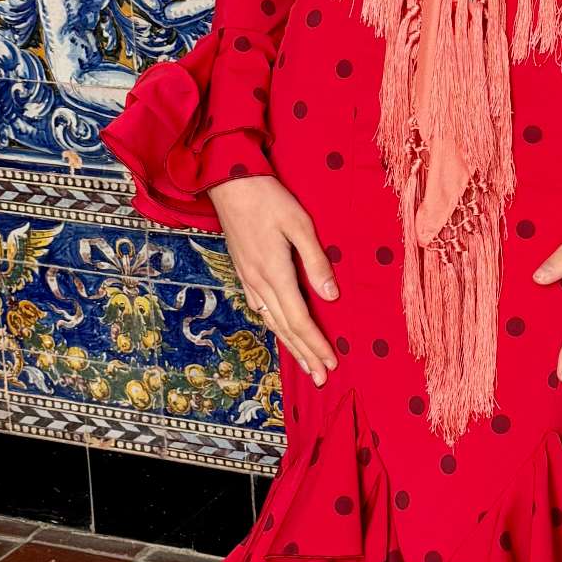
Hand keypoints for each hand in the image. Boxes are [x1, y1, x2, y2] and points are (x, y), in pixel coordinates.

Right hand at [210, 176, 338, 385]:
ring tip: (306, 366)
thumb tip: (331, 297)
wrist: (229, 182)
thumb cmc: (268, 198)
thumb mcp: (299, 224)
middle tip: (322, 379)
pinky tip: (281, 331)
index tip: (332, 362)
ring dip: (290, 346)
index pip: (299, 319)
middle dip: (305, 355)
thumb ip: (315, 261)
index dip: (316, 344)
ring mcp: (248, 279)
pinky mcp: (244, 271)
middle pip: (285, 328)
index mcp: (274, 273)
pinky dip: (275, 327)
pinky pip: (261, 309)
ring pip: (272, 322)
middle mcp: (259, 283)